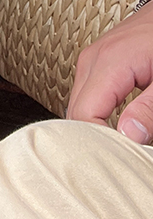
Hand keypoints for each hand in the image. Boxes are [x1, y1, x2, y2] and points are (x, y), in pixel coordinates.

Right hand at [67, 0, 152, 143]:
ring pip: (75, 105)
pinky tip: (111, 128)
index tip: (119, 156)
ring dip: (91, 127)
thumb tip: (129, 136)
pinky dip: (93, 115)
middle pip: (74, 111)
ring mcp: (89, 60)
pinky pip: (84, 96)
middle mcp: (91, 60)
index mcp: (108, 63)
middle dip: (91, 138)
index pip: (83, 113)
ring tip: (115, 146)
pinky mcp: (93, 63)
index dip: (97, 141)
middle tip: (117, 157)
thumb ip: (149, 109)